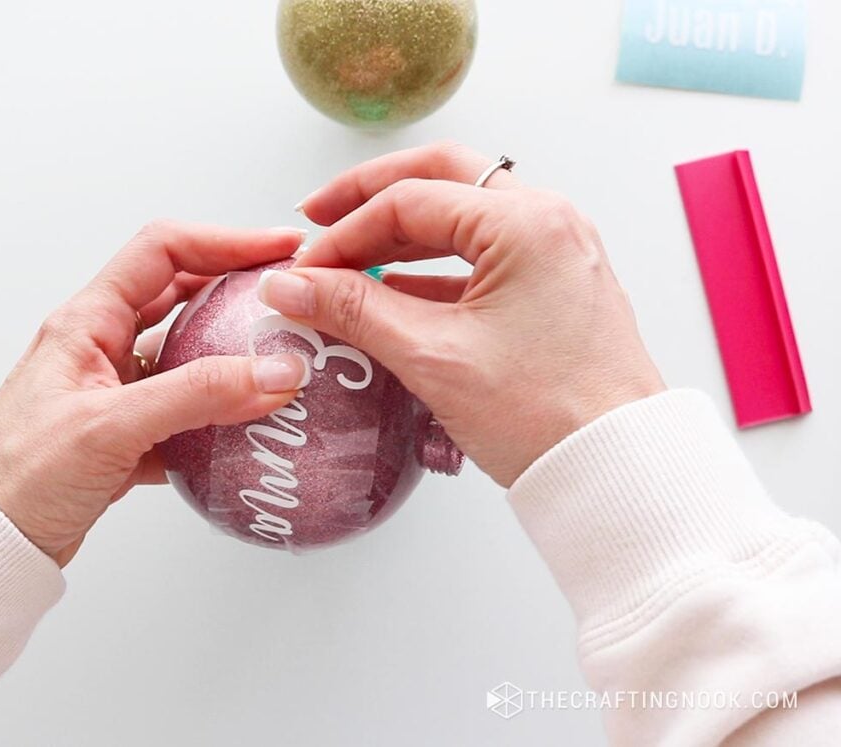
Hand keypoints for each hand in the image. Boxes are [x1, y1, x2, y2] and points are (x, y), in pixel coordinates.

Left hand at [0, 221, 309, 566]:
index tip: (278, 249)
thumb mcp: (110, 426)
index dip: (225, 241)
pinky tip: (247, 431)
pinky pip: (185, 412)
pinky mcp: (124, 436)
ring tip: (282, 363)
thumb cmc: (17, 478)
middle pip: (181, 296)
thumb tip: (274, 372)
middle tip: (290, 299)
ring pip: (187, 356)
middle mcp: (101, 347)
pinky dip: (219, 417)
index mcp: (87, 323)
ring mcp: (114, 392)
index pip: (163, 252)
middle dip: (236, 291)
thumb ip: (196, 394)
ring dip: (233, 357)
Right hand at [258, 142, 665, 486]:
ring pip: (462, 217)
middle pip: (441, 180)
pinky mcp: (552, 289)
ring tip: (347, 261)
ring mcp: (554, 254)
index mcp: (527, 223)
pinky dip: (431, 269)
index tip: (305, 269)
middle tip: (320, 218)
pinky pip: (481, 259)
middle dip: (373, 197)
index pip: (410, 201)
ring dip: (401, 235)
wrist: (617, 470)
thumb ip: (355, 311)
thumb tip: (292, 285)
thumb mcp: (435, 358)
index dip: (345, 233)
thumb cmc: (548, 417)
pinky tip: (391, 294)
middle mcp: (547, 223)